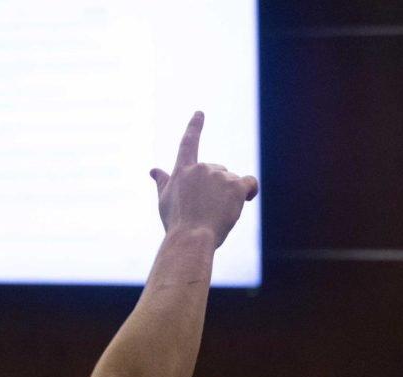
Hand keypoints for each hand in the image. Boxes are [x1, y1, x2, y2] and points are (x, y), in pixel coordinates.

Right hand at [149, 112, 257, 248]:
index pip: (188, 143)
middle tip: (205, 210)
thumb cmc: (176, 223)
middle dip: (215, 188)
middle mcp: (201, 168)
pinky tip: (244, 201)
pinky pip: (249, 184)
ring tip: (216, 214)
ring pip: (231, 181)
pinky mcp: (236, 185)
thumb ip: (163, 182)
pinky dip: (249, 192)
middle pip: (217, 172)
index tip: (200, 113)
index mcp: (182, 171)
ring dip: (228, 195)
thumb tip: (153, 170)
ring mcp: (220, 176)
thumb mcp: (165, 201)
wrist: (191, 238)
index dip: (194, 127)